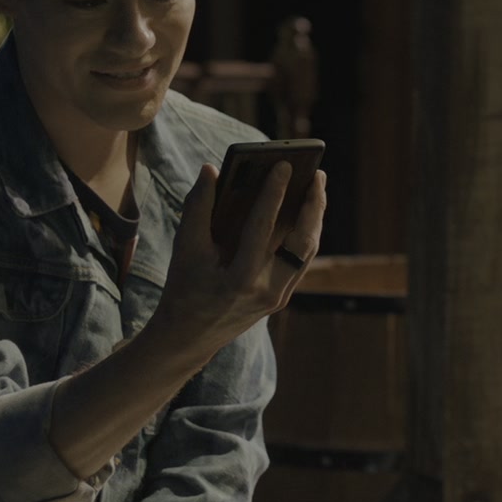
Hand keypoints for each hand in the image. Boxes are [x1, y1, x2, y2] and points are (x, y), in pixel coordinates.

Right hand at [149, 161, 327, 356]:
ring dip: (315, 217)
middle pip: (302, 243)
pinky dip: (306, 233)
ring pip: (307, 251)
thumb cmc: (184, 289)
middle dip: (313, 206)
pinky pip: (301, 259)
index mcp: (241, 280)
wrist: (190, 337)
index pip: (262, 228)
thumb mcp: (185, 249)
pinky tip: (307, 210)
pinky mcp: (282, 295)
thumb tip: (211, 170)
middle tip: (317, 173)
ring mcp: (279, 296)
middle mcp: (268, 290)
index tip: (283, 165)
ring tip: (317, 186)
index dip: (273, 193)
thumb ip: (198, 207)